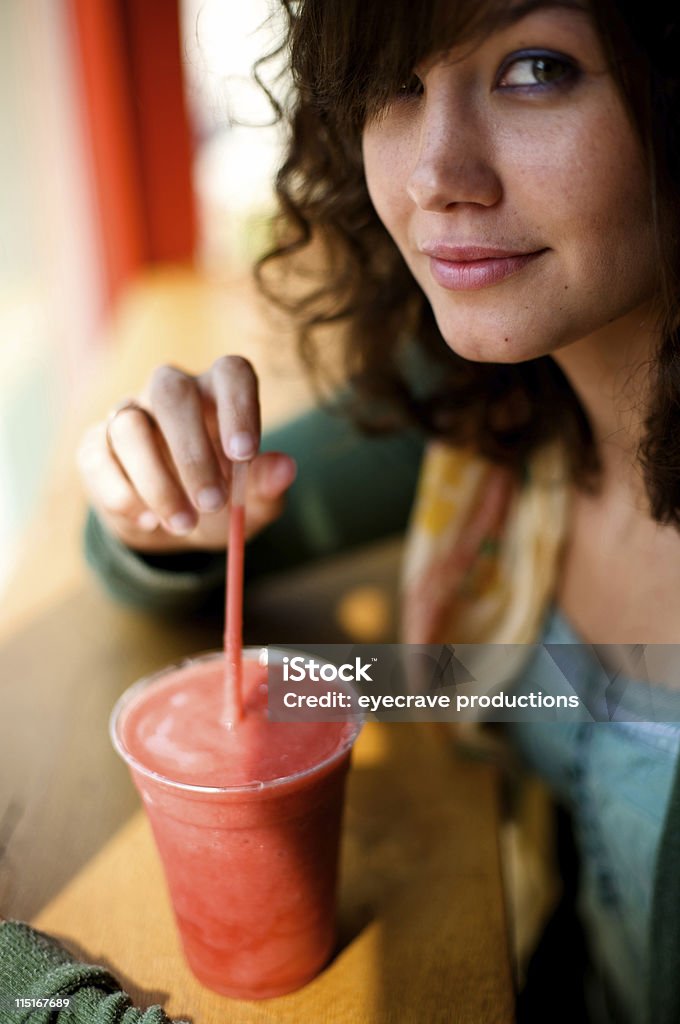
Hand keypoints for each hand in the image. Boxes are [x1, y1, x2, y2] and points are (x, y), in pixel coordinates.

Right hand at [77, 357, 296, 552]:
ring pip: (130, 426)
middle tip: (213, 502)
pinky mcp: (95, 445)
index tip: (245, 455)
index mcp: (218, 393)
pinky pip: (98, 458)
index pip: (231, 372)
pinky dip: (122, 493)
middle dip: (192, 451)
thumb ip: (268, 485)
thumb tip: (285, 469)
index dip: (239, 406)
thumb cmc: (220, 501)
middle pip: (172, 391)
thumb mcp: (252, 503)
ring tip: (183, 524)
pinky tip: (147, 521)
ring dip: (158, 482)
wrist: (172, 528)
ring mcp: (128, 414)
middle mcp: (170, 392)